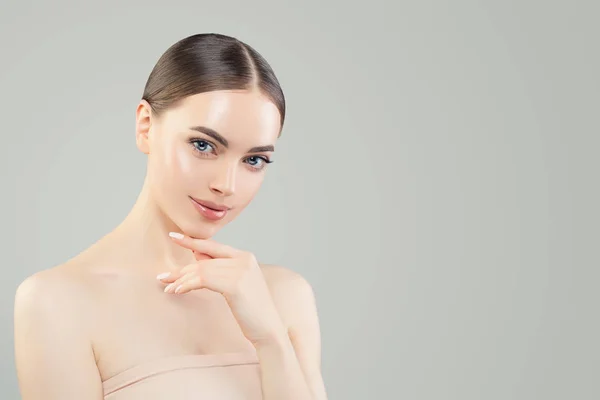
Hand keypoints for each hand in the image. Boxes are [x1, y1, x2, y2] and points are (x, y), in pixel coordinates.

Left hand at [156, 232, 286, 347]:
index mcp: (246, 257)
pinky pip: (204, 280)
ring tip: (169, 288)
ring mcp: (241, 271)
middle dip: (181, 269)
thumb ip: (219, 268)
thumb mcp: (236, 285)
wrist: (268, 329)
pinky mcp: (235, 284)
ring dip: (181, 280)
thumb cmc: (252, 310)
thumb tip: (196, 255)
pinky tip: (178, 290)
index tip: (174, 237)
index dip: (192, 241)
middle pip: (204, 260)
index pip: (214, 246)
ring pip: (202, 270)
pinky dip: (188, 284)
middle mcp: (244, 260)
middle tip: (162, 277)